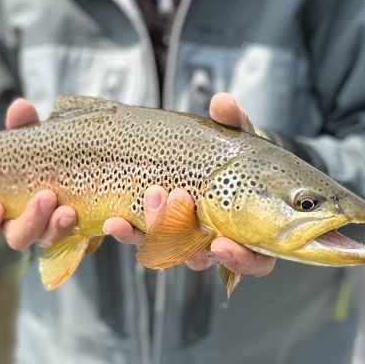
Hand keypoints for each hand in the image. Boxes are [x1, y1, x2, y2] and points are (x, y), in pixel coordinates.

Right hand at [0, 99, 77, 249]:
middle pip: (17, 238)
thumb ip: (21, 127)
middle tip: (45, 197)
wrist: (68, 161)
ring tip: (68, 209)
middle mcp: (16, 227)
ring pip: (46, 239)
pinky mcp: (70, 230)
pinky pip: (74, 236)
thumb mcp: (25, 140)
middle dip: (31, 221)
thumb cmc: (30, 155)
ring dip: (56, 226)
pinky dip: (79, 228)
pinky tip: (87, 216)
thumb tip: (21, 107)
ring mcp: (44, 231)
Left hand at [103, 93, 274, 279]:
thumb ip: (234, 121)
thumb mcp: (238, 136)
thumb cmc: (235, 155)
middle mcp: (216, 244)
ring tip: (138, 208)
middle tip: (175, 199)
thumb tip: (222, 103)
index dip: (238, 258)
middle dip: (183, 234)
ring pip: (167, 249)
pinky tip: (113, 220)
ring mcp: (184, 241)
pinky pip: (143, 239)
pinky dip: (128, 231)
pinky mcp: (157, 233)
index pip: (251, 260)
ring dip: (150, 231)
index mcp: (249, 232)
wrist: (207, 158)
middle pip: (201, 256)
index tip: (221, 244)